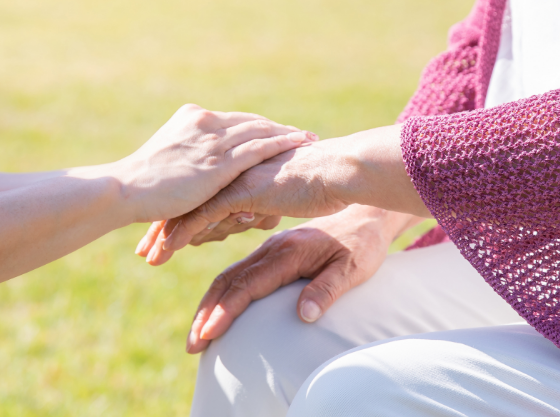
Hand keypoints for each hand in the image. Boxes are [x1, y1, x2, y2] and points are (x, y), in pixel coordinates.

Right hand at [112, 104, 316, 223]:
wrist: (125, 189)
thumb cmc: (140, 184)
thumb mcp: (166, 159)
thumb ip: (187, 156)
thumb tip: (198, 170)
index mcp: (192, 117)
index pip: (235, 120)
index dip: (259, 126)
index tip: (279, 131)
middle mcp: (205, 122)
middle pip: (252, 122)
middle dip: (279, 128)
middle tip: (303, 134)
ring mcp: (212, 140)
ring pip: (260, 131)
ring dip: (288, 134)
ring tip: (310, 139)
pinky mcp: (219, 161)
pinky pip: (259, 148)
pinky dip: (282, 144)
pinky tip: (300, 145)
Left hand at [146, 125, 425, 259]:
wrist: (340, 171)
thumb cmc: (322, 183)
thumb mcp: (281, 196)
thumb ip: (260, 202)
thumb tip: (249, 213)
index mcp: (238, 170)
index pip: (199, 192)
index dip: (179, 212)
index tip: (159, 232)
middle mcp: (230, 172)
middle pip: (187, 199)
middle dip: (163, 224)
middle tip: (143, 249)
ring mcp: (234, 179)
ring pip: (189, 207)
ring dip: (166, 233)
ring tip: (148, 256)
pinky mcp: (241, 190)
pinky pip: (203, 214)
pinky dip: (182, 233)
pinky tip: (166, 250)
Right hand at [182, 206, 422, 353]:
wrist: (367, 214)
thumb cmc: (362, 245)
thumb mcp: (353, 268)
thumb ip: (327, 289)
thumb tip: (304, 316)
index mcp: (289, 252)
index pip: (248, 285)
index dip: (225, 311)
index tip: (209, 334)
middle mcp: (273, 247)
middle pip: (229, 280)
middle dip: (207, 313)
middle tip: (192, 345)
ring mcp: (270, 248)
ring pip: (229, 275)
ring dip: (210, 304)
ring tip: (197, 334)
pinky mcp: (272, 251)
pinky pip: (239, 271)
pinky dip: (221, 292)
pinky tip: (216, 310)